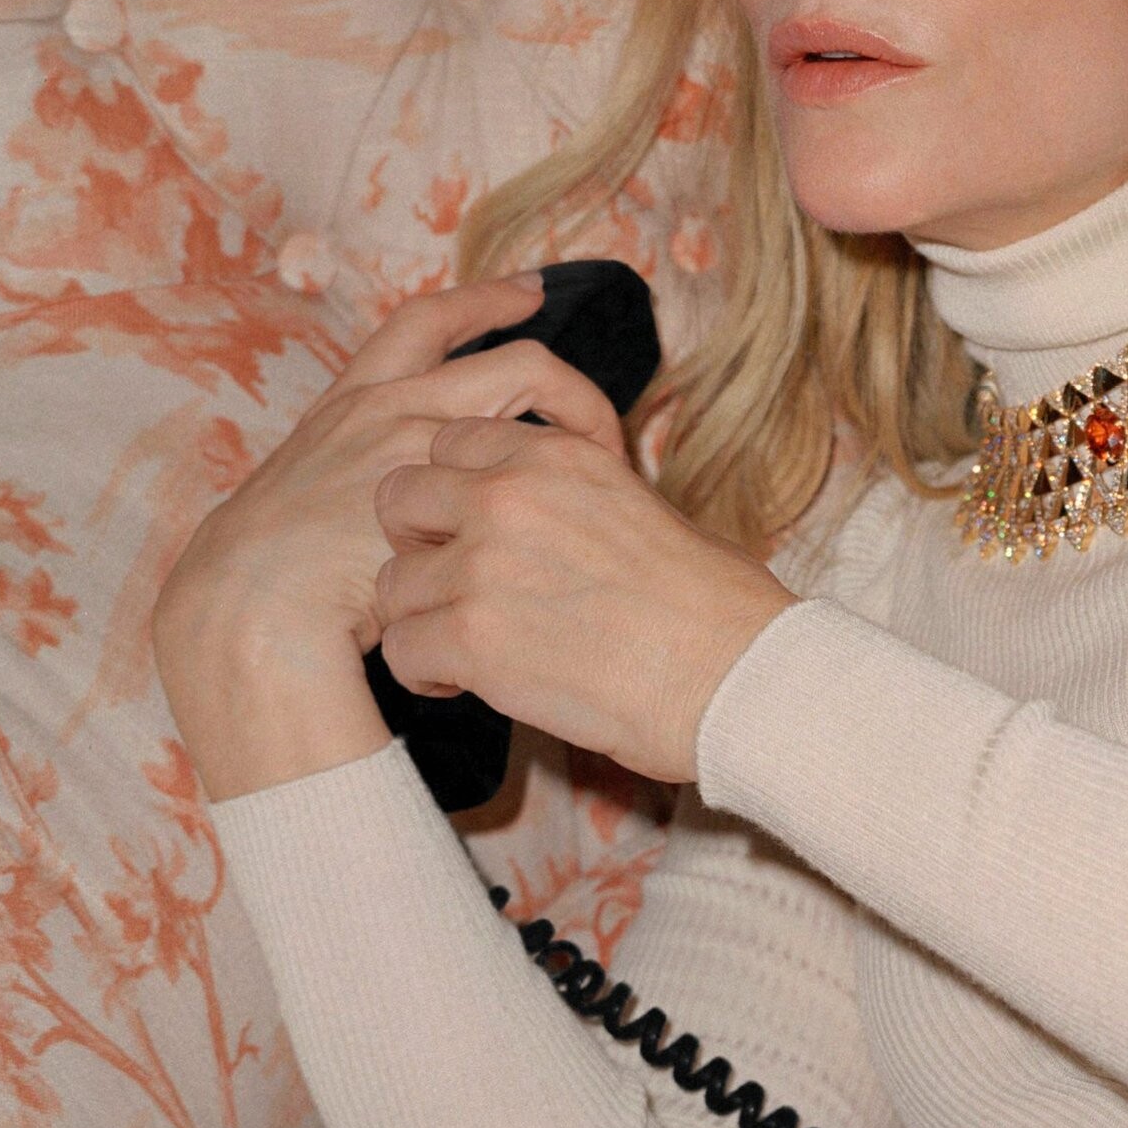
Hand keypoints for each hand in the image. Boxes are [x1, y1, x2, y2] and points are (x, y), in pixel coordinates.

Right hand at [152, 273, 626, 683]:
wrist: (251, 602)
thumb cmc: (281, 569)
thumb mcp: (317, 495)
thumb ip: (367, 473)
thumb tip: (412, 492)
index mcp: (354, 398)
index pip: (427, 323)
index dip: (485, 300)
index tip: (530, 291)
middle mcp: (390, 404)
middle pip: (516, 364)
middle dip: (572, 384)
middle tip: (599, 424)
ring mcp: (419, 441)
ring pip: (534, 405)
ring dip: (584, 429)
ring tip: (608, 472)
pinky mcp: (444, 487)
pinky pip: (534, 466)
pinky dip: (567, 481)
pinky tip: (587, 509)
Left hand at [371, 415, 798, 785]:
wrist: (735, 676)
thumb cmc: (716, 607)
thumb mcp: (648, 511)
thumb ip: (579, 499)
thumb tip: (558, 521)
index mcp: (556, 456)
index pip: (450, 442)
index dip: (453, 492)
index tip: (474, 532)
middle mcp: (508, 497)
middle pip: (399, 499)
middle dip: (417, 546)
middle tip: (453, 588)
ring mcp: (482, 566)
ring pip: (392, 583)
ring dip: (421, 618)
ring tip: (461, 650)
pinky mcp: (470, 638)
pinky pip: (401, 650)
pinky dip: (424, 675)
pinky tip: (462, 684)